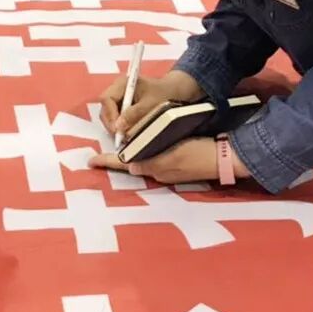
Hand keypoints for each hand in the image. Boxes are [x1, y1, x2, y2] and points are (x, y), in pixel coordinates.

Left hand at [91, 136, 219, 183]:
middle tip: (103, 148)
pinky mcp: (176, 163)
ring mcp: (167, 168)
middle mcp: (157, 171)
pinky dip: (147, 150)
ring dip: (132, 152)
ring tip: (121, 142)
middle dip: (118, 156)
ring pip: (143, 159)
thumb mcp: (172, 156)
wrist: (222, 158)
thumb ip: (151, 162)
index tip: (90, 161)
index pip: (124, 164)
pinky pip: (155, 156)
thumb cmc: (196, 154)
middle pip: (131, 162)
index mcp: (153, 169)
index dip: (107, 162)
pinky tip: (146, 140)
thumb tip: (132, 167)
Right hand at [99, 69, 201, 137]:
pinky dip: (122, 127)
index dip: (110, 115)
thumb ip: (134, 114)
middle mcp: (117, 91)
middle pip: (105, 108)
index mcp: (122, 83)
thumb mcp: (151, 104)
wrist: (176, 92)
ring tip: (125, 137)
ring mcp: (120, 100)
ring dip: (116, 127)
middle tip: (120, 138)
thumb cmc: (164, 94)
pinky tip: (129, 134)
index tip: (117, 130)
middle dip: (111, 124)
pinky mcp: (124, 108)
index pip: (107, 99)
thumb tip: (119, 127)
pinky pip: (117, 119)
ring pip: (110, 116)